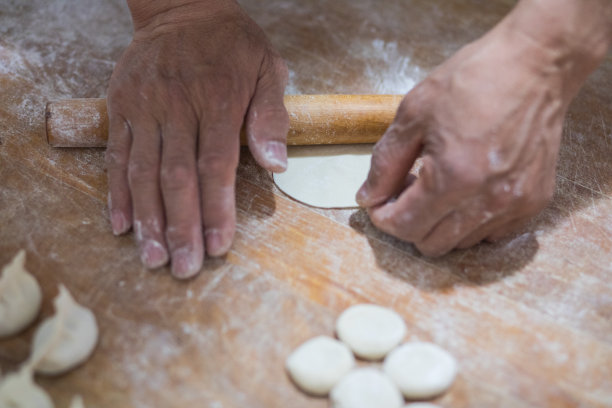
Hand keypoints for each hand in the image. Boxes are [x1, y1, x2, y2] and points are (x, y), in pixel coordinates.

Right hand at [105, 0, 288, 277]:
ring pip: (142, 172)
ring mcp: (143, 107)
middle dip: (181, 226)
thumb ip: (271, 117)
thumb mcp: (267, 68)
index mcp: (216, 100)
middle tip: (183, 267)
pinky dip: (117, 192)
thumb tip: (276, 166)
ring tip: (153, 256)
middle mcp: (176, 107)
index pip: (217, 165)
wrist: (183, 6)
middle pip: (177, 177)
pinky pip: (116, 154)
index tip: (218, 246)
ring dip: (148, 218)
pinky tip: (121, 225)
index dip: (217, 209)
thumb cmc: (232, 43)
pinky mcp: (121, 106)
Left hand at [356, 20, 574, 256]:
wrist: (535, 65)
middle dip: (409, 223)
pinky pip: (490, 234)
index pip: (404, 227)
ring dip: (440, 223)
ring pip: (460, 243)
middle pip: (431, 245)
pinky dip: (471, 222)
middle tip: (408, 189)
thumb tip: (368, 197)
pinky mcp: (534, 202)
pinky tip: (467, 190)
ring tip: (439, 185)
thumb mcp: (413, 114)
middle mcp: (487, 200)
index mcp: (453, 177)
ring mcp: (515, 205)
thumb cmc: (472, 81)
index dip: (382, 217)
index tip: (379, 201)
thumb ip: (385, 163)